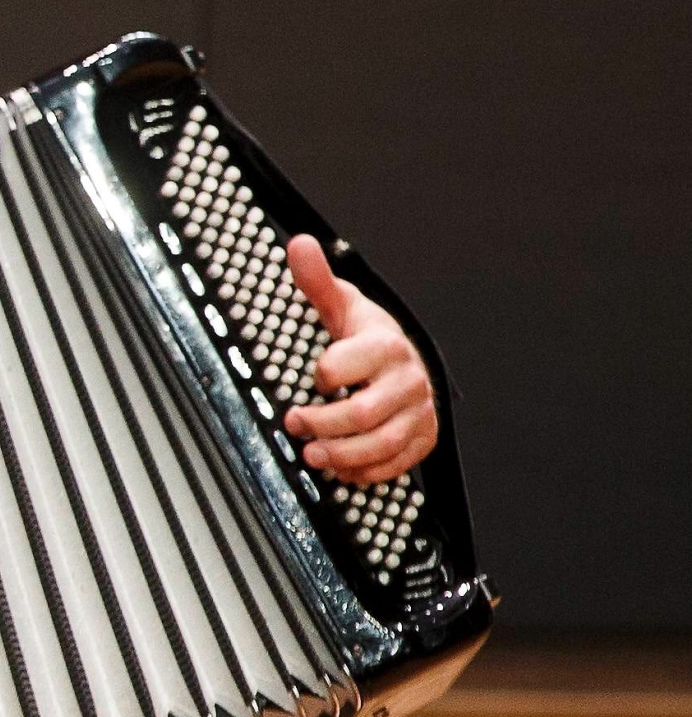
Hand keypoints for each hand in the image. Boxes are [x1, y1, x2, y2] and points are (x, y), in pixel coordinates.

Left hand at [281, 234, 438, 482]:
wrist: (402, 360)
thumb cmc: (365, 335)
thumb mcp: (339, 305)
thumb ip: (316, 281)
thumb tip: (299, 245)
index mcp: (384, 345)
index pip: (346, 365)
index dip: (322, 374)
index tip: (310, 378)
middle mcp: (406, 380)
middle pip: (364, 413)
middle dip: (323, 424)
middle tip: (295, 424)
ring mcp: (417, 411)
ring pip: (382, 443)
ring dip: (342, 454)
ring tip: (312, 454)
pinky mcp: (422, 437)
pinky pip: (397, 464)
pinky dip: (366, 471)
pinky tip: (342, 468)